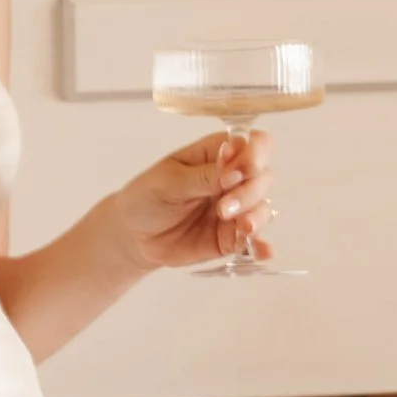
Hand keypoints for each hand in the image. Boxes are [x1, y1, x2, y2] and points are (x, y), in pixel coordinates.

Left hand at [113, 131, 274, 274]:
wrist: (132, 236)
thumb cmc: (146, 197)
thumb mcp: (169, 181)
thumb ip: (203, 176)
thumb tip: (235, 168)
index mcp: (217, 154)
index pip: (253, 144)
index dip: (254, 155)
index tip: (238, 172)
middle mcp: (232, 179)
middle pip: (263, 176)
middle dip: (250, 192)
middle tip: (223, 208)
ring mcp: (235, 209)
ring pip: (263, 207)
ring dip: (256, 216)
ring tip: (241, 227)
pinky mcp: (231, 237)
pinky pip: (254, 240)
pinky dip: (261, 245)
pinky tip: (263, 252)